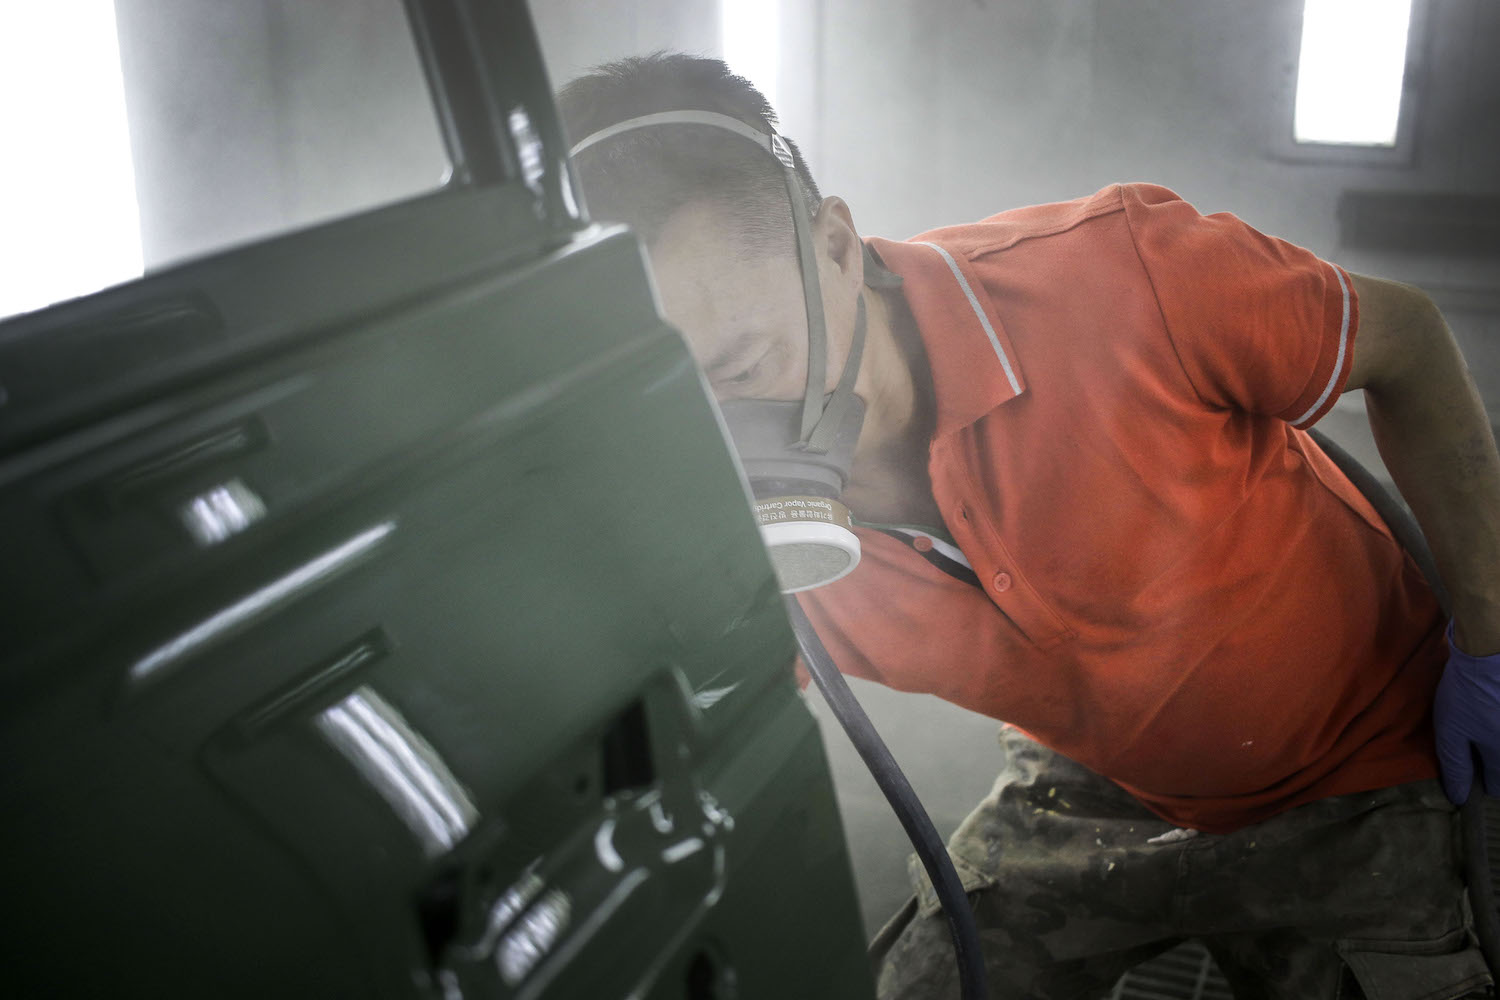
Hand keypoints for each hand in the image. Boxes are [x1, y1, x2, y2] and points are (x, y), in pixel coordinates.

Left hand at [1434, 620, 1499, 804]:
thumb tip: (1459, 797)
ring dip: (1495, 741)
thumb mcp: (1451, 730)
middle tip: (1480, 746)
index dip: (1482, 781)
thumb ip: (1456, 765)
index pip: (1497, 786)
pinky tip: (1493, 713)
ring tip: (1485, 723)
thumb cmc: (1467, 692)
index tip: (1473, 772)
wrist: (1491, 651)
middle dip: (1495, 764)